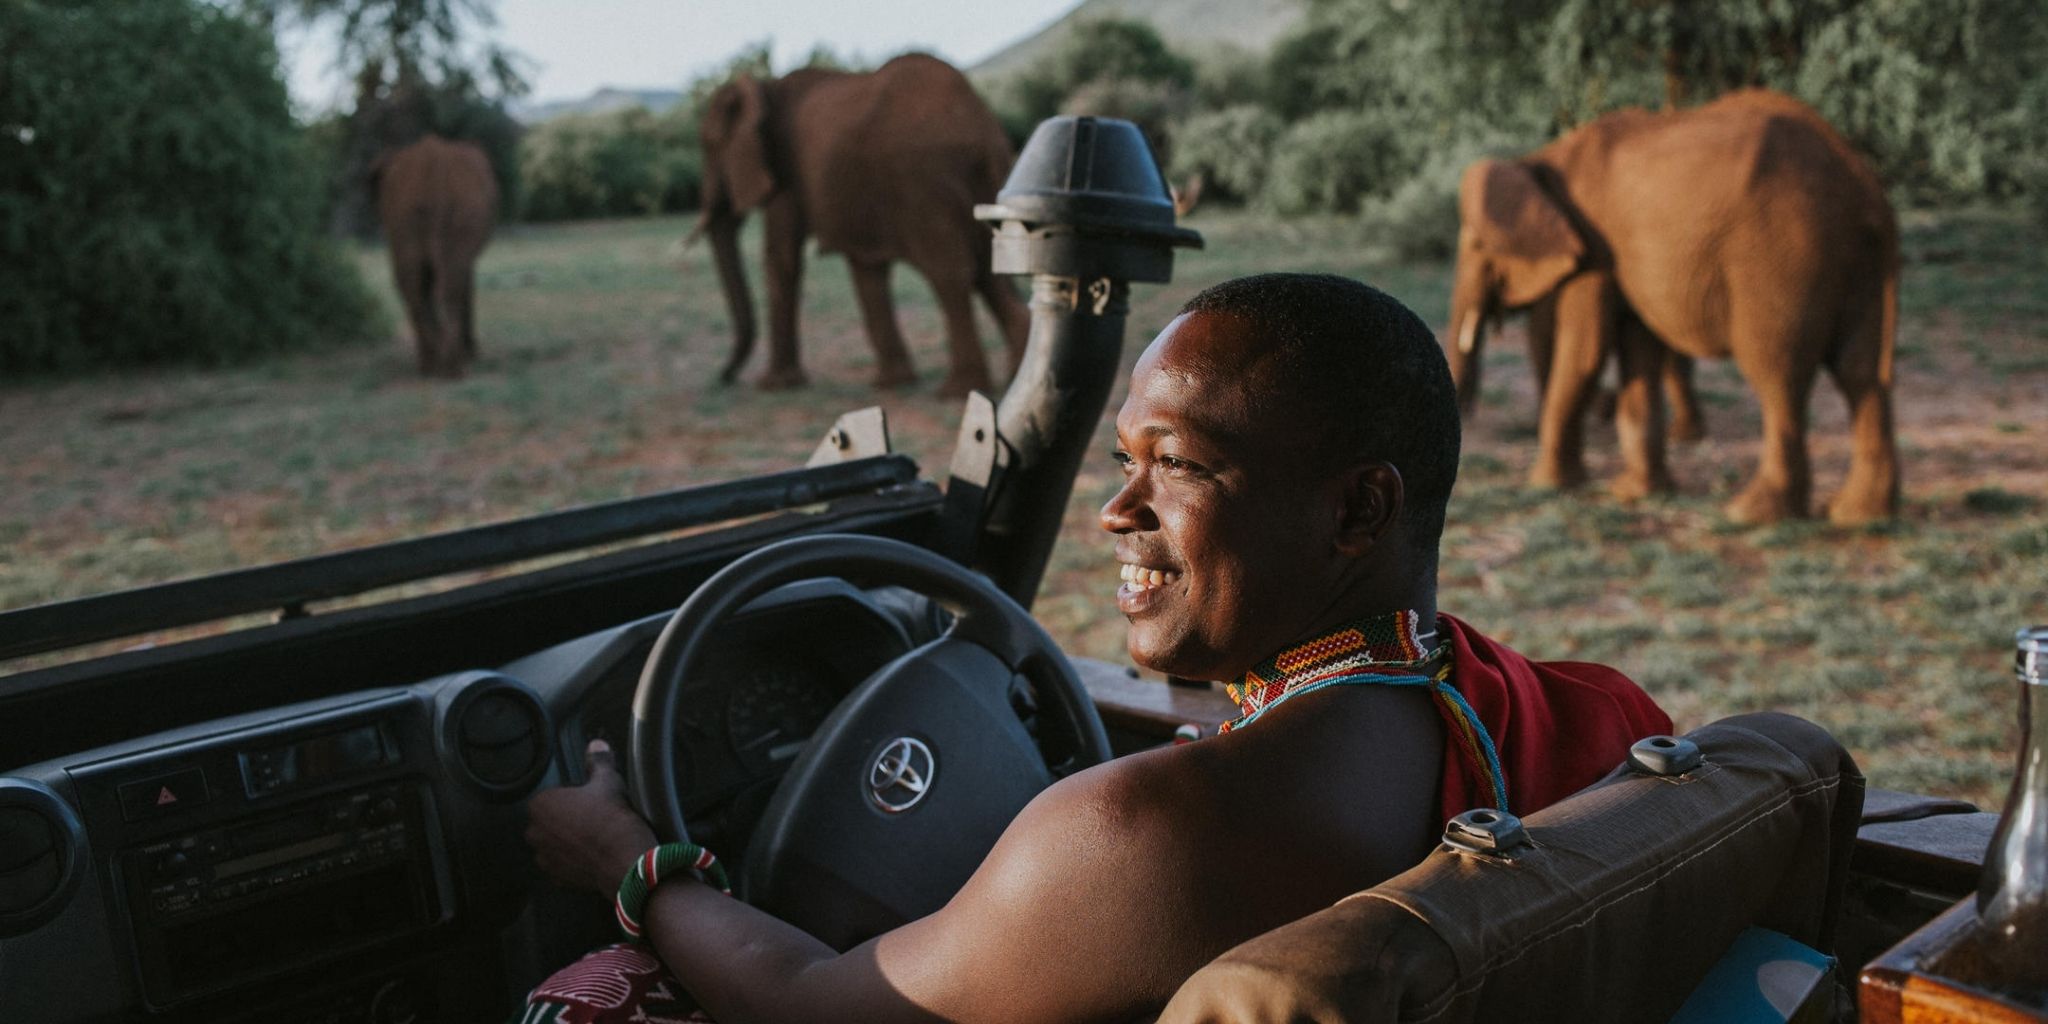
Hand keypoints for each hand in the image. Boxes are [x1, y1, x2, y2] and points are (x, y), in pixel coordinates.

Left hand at [524, 739, 656, 897]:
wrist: (626, 860)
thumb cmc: (613, 819)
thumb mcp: (608, 781)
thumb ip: (598, 761)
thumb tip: (596, 746)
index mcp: (541, 805)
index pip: (550, 796)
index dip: (571, 798)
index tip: (588, 801)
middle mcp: (535, 832)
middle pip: (549, 821)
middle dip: (565, 820)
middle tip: (592, 818)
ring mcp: (545, 858)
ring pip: (554, 844)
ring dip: (567, 842)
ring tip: (594, 839)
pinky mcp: (557, 878)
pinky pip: (561, 865)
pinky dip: (573, 861)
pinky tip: (593, 856)